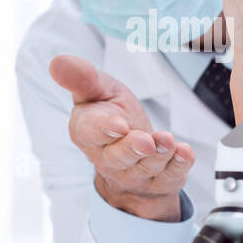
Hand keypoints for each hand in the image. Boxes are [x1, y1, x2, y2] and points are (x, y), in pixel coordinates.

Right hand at [49, 55, 193, 221]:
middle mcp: (108, 158)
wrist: (134, 150)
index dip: (104, 130)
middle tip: (146, 141)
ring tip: (169, 140)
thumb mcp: (98, 91)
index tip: (118, 125)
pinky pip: (170, 176)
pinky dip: (179, 164)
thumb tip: (57, 62)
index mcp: (87, 133)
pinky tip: (185, 152)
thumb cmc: (112, 114)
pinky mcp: (160, 180)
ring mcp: (135, 173)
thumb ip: (82, 79)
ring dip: (160, 154)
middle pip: (119, 156)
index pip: (91, 134)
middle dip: (133, 148)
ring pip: (146, 166)